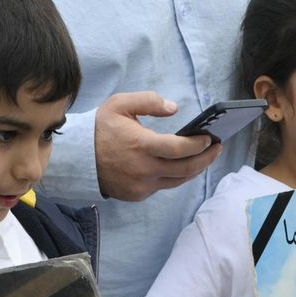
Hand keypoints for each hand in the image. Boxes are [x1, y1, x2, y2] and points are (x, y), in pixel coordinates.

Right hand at [94, 92, 221, 200]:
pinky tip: (183, 165)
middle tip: (217, 148)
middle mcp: (144, 169)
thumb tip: (174, 108)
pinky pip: (163, 186)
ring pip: (178, 180)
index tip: (210, 138)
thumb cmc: (101, 128)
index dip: (199, 145)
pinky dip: (176, 176)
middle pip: (186, 168)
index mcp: (141, 145)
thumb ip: (149, 101)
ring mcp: (141, 185)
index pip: (179, 148)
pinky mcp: (138, 195)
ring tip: (206, 157)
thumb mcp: (120, 104)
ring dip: (195, 169)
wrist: (78, 158)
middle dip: (206, 158)